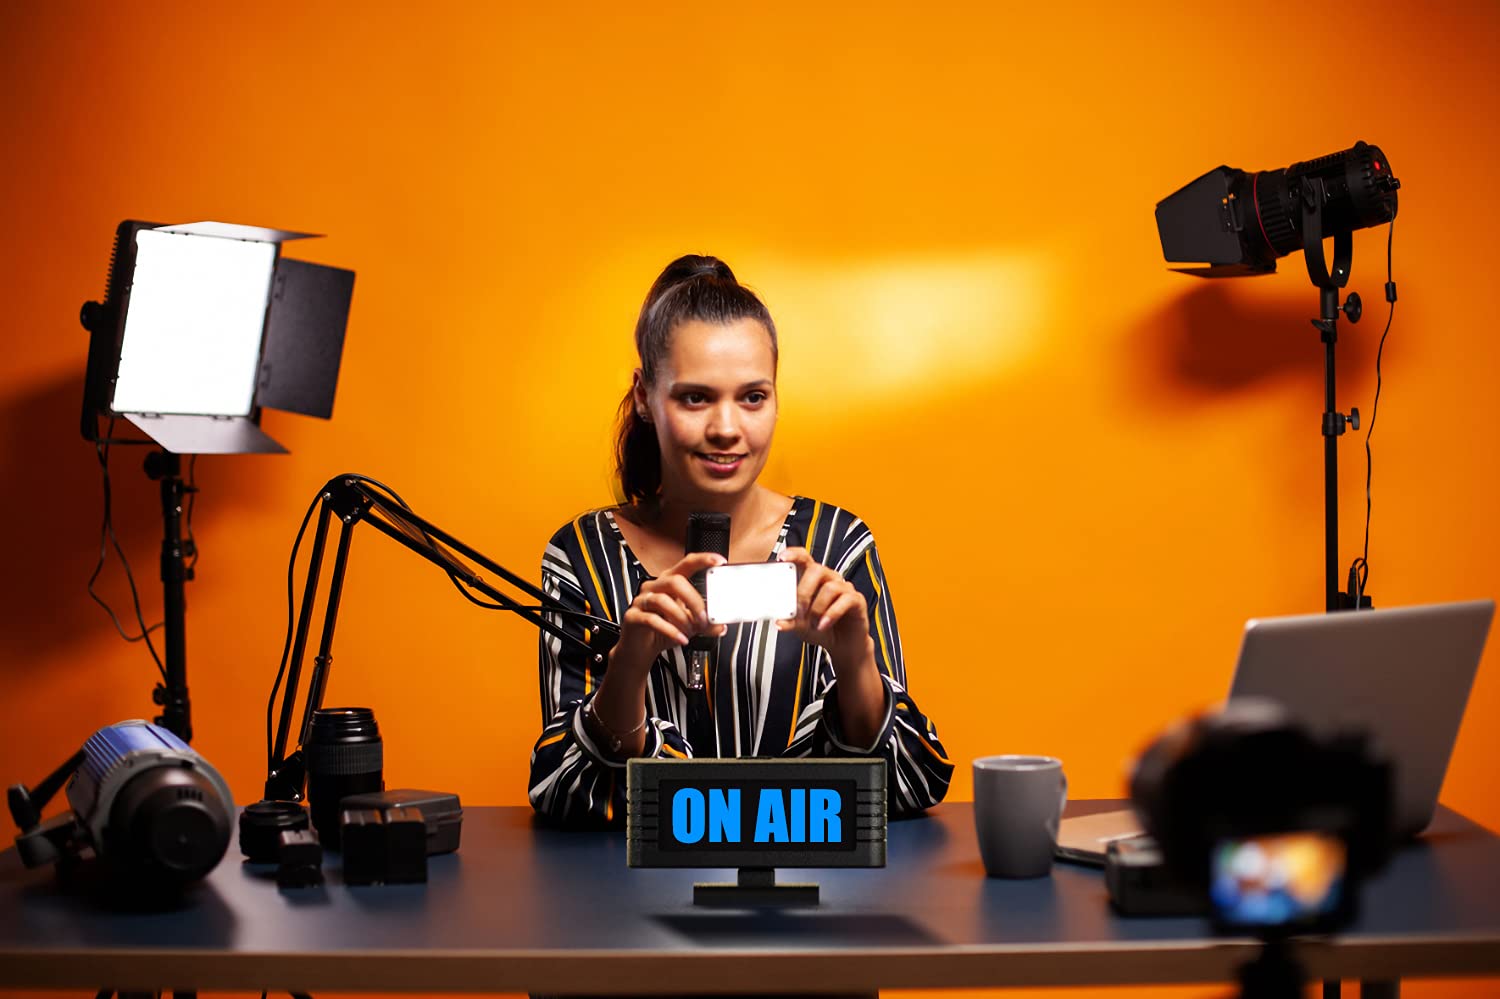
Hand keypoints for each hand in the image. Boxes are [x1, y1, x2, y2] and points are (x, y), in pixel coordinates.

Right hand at [610, 551, 727, 677]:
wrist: (640, 648)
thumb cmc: (663, 630)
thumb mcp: (689, 625)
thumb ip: (706, 624)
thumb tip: (720, 625)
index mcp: (670, 581)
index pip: (686, 564)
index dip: (702, 560)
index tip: (719, 561)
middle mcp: (655, 587)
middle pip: (675, 581)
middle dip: (693, 601)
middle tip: (703, 618)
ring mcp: (642, 600)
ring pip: (662, 600)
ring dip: (681, 618)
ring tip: (690, 631)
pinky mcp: (633, 616)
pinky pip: (652, 619)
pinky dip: (670, 631)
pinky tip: (681, 638)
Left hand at [775, 547, 875, 676]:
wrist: (841, 645)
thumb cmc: (820, 629)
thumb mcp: (800, 626)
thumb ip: (790, 621)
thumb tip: (779, 622)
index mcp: (813, 579)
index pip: (804, 558)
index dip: (794, 554)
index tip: (781, 558)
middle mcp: (829, 578)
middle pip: (817, 569)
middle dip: (804, 591)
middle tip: (798, 610)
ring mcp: (844, 588)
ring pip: (830, 587)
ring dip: (818, 608)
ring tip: (813, 624)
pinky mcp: (856, 600)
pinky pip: (845, 600)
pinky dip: (831, 614)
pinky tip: (823, 625)